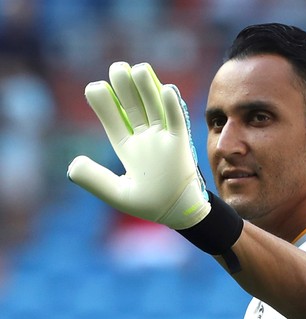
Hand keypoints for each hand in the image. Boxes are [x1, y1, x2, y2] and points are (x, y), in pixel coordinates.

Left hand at [67, 62, 210, 229]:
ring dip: (147, 89)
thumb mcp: (117, 195)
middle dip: (125, 88)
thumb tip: (73, 162)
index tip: (95, 88)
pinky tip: (167, 89)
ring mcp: (164, 140)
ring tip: (137, 69)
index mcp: (127, 149)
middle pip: (134, 108)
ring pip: (154, 109)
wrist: (180, 213)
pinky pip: (177, 122)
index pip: (113, 121)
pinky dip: (173, 106)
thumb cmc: (150, 204)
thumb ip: (94, 180)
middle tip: (117, 68)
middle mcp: (145, 139)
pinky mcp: (181, 144)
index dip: (104, 105)